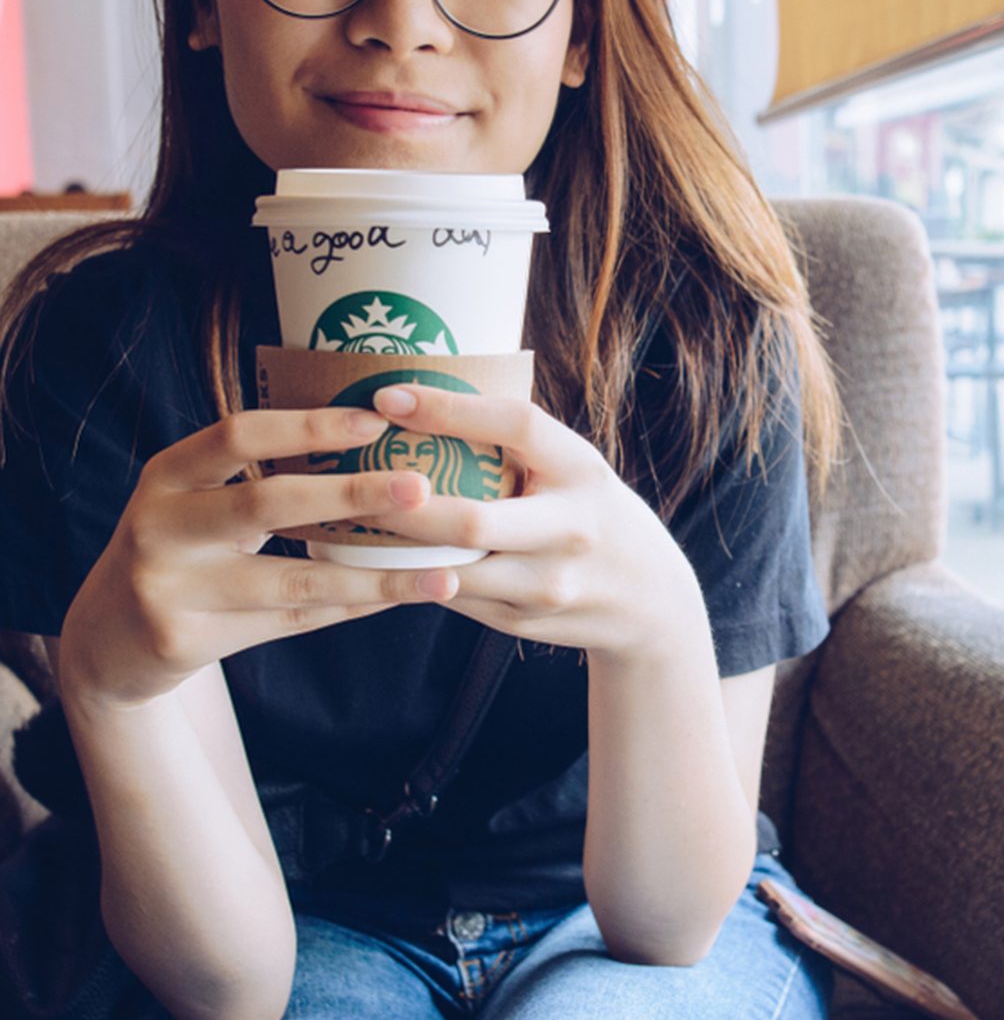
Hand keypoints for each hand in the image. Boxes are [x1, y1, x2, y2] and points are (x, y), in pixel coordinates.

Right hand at [59, 407, 446, 706]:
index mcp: (167, 474)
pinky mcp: (185, 639)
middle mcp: (158, 525)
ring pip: (292, 581)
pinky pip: (291, 622)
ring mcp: (167, 586)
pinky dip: (351, 607)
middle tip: (421, 486)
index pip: (239, 434)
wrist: (105, 639)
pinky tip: (400, 596)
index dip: (309, 425)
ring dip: (375, 576)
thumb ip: (255, 474)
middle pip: (267, 502)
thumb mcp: (193, 498)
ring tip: (443, 572)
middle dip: (351, 492)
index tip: (377, 419)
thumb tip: (372, 436)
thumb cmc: (179, 548)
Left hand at [371, 384, 706, 661]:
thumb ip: (517, 445)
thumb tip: (416, 403)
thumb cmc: (591, 512)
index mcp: (582, 470)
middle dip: (399, 502)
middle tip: (344, 479)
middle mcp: (572, 530)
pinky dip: (409, 576)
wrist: (649, 601)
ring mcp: (549, 585)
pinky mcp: (524, 623)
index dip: (449, 409)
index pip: (515, 426)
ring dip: (390, 551)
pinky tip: (371, 560)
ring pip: (450, 571)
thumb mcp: (574, 468)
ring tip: (338, 523)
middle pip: (471, 519)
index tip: (387, 396)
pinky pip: (452, 597)